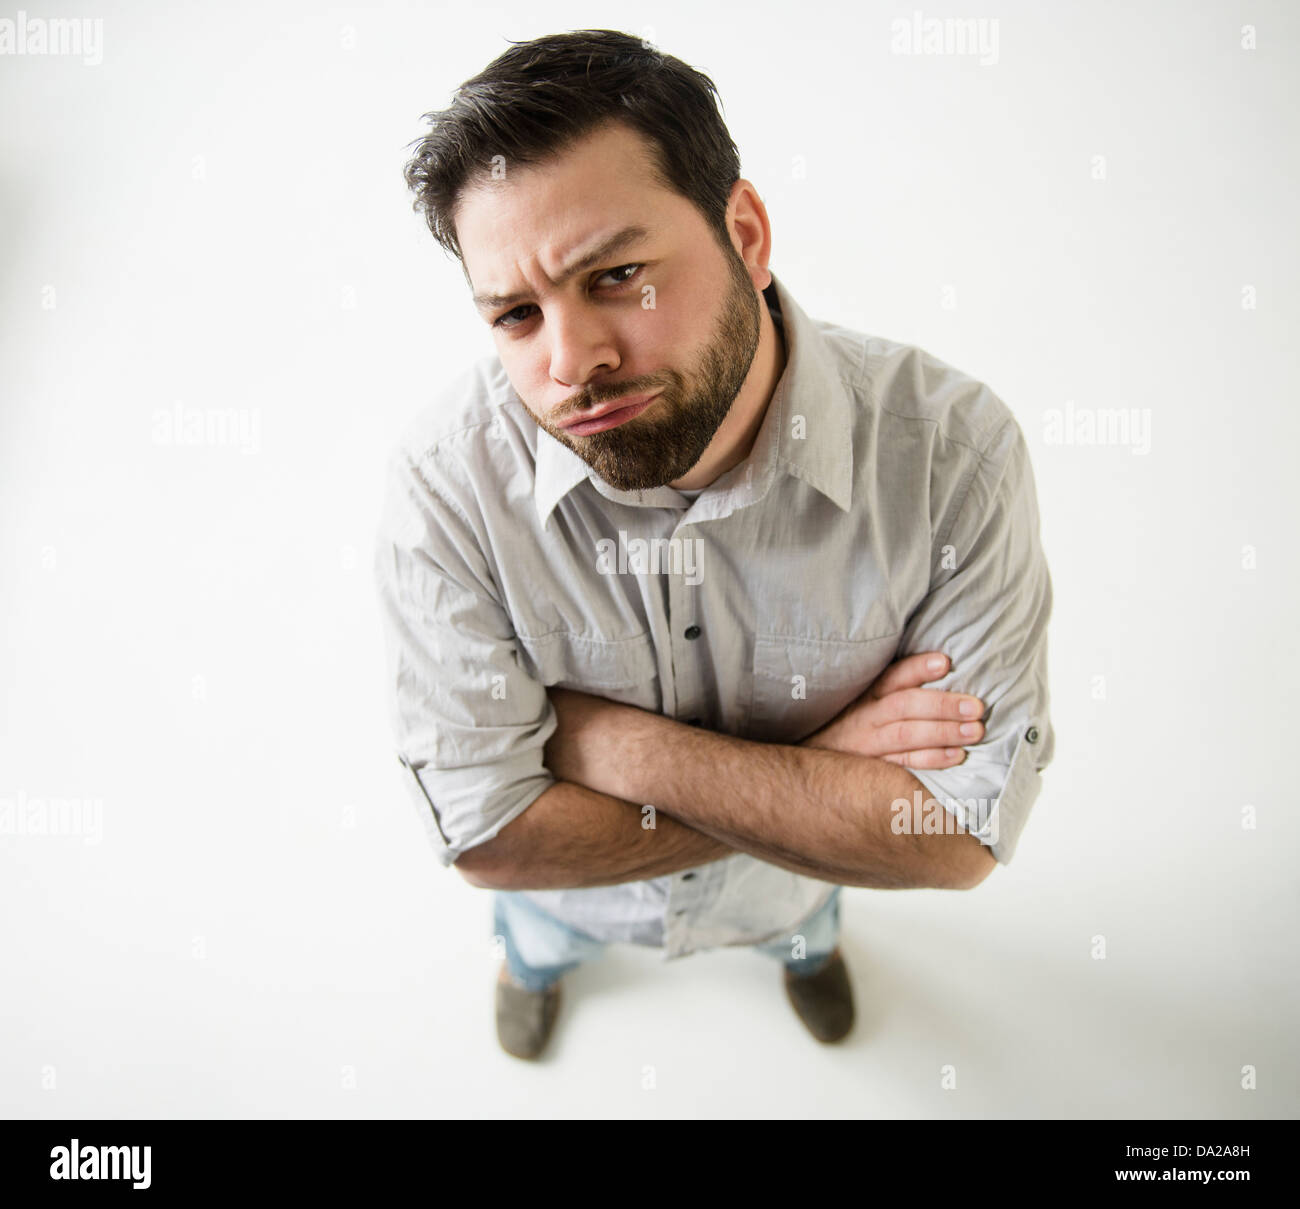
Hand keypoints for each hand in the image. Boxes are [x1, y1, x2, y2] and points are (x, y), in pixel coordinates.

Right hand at [802, 651, 983, 768]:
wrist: (812, 767)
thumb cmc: (849, 726)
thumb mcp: (861, 700)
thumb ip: (894, 687)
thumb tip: (943, 665)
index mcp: (866, 695)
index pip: (892, 677)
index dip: (917, 668)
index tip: (945, 662)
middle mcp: (866, 717)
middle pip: (905, 706)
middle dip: (942, 705)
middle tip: (976, 707)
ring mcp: (869, 745)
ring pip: (908, 735)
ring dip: (944, 732)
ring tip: (975, 730)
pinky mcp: (874, 769)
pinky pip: (905, 764)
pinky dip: (932, 760)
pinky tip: (957, 756)